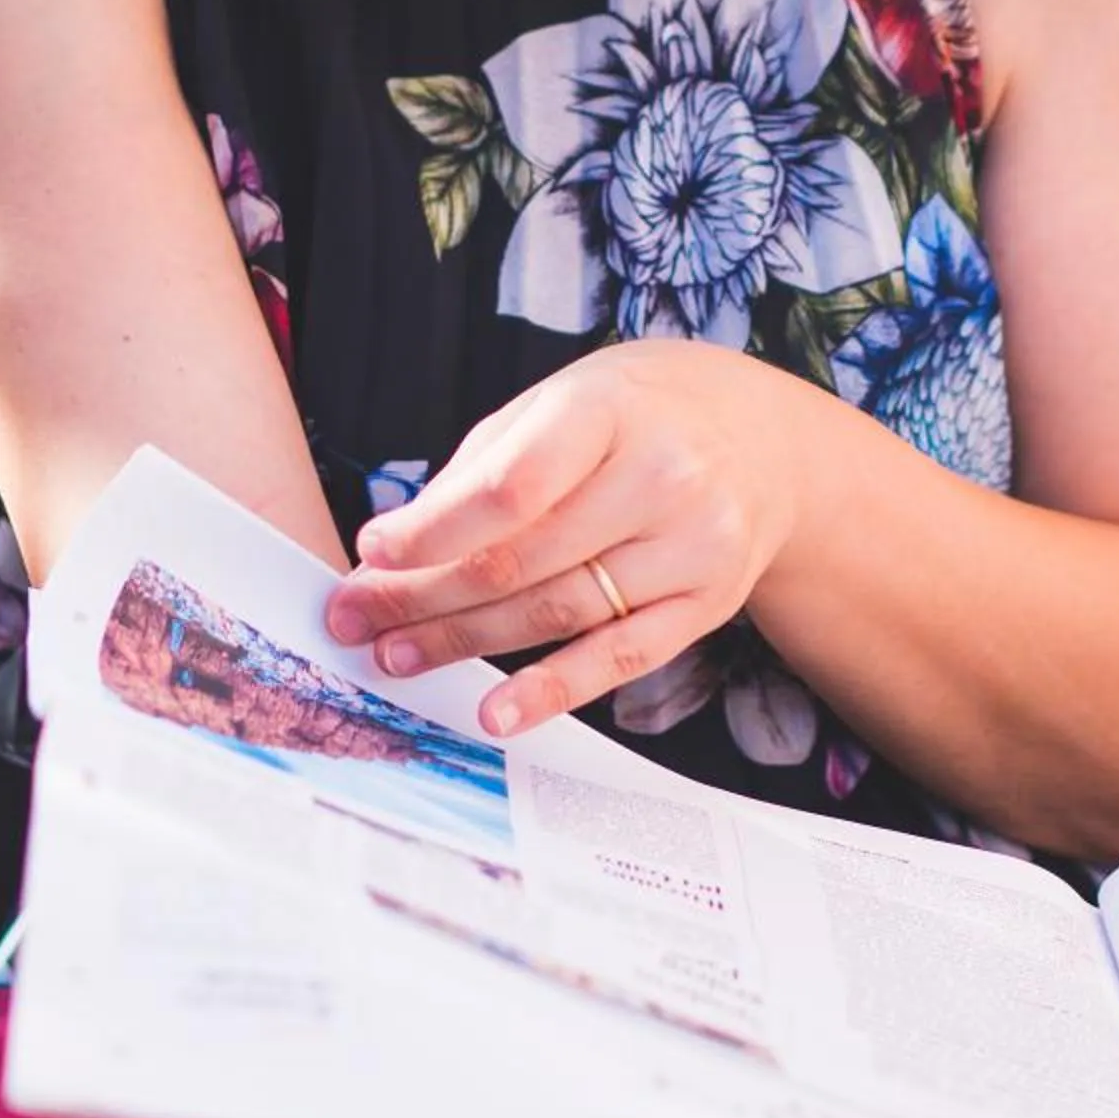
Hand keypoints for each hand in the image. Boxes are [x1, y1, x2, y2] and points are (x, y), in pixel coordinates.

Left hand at [325, 343, 801, 737]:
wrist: (762, 441)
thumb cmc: (636, 417)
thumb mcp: (560, 406)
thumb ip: (482, 469)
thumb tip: (396, 544)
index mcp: (610, 411)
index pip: (511, 485)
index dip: (434, 530)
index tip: (373, 553)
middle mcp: (662, 477)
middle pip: (523, 558)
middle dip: (425, 595)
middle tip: (357, 617)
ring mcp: (692, 546)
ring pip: (558, 612)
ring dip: (466, 641)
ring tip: (400, 654)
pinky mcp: (707, 603)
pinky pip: (619, 658)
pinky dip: (552, 691)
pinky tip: (497, 712)